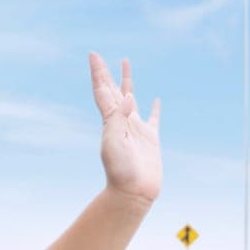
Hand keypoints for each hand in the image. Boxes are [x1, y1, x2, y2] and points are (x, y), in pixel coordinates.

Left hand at [90, 52, 161, 204]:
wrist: (133, 193)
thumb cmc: (121, 170)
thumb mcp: (114, 142)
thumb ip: (118, 117)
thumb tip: (128, 95)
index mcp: (110, 121)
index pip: (102, 91)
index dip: (97, 73)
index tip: (93, 55)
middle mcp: (121, 121)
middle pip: (112, 91)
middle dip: (105, 73)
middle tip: (99, 57)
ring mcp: (136, 129)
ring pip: (131, 98)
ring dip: (127, 82)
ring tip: (125, 63)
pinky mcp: (151, 138)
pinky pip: (153, 118)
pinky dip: (155, 108)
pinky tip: (157, 100)